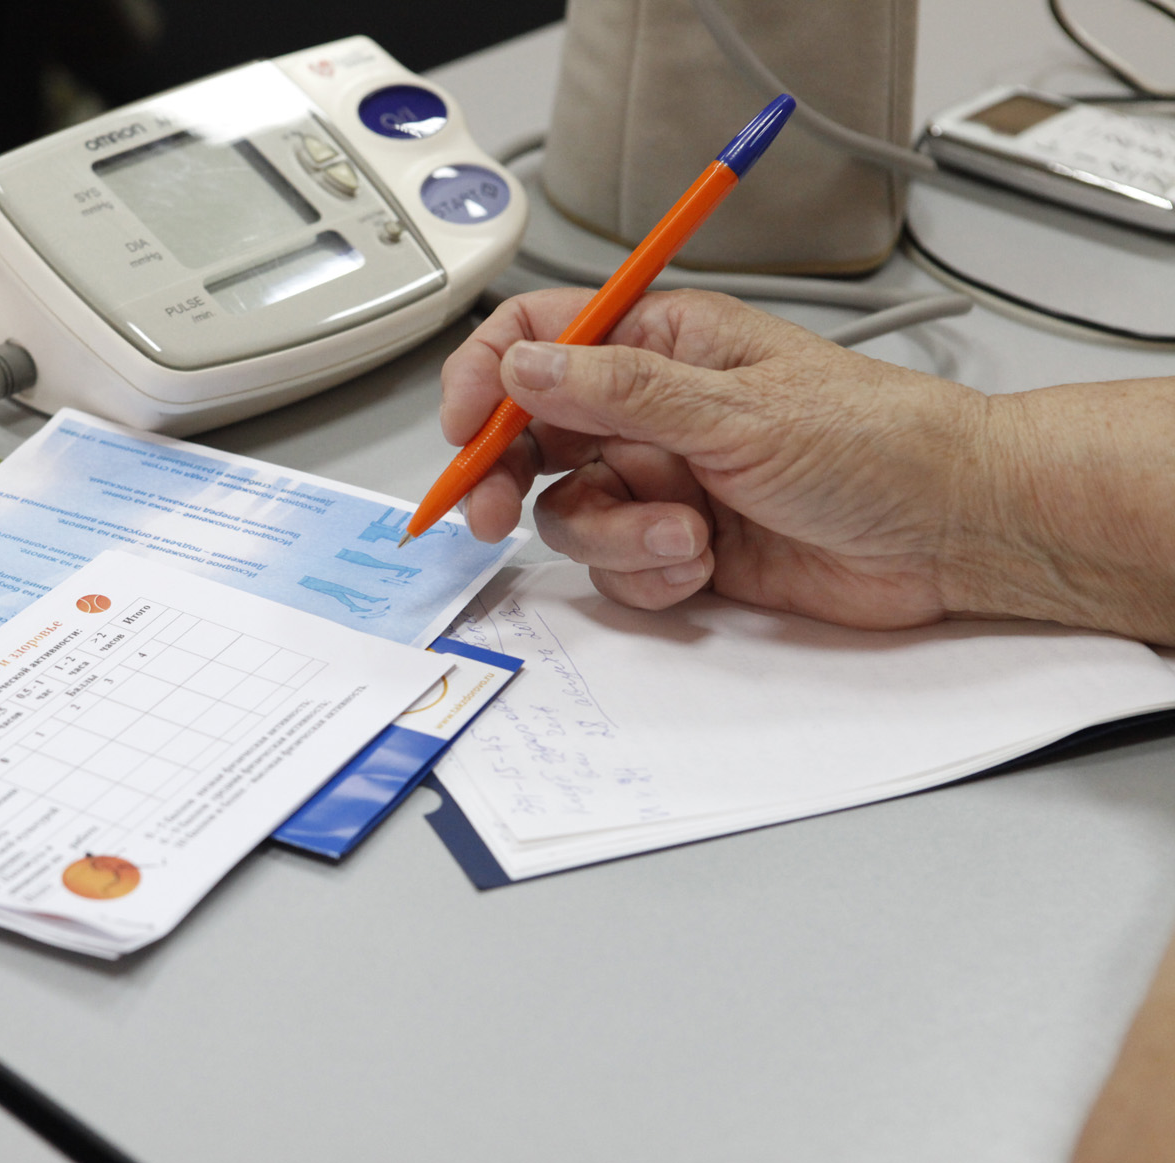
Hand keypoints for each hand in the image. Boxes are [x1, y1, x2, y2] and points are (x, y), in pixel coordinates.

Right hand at [440, 287, 990, 629]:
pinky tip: (703, 563)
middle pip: (530, 433)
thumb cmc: (878, 443)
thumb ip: (621, 391)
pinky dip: (646, 574)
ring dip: (612, 536)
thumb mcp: (740, 408)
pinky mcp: (678, 545)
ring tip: (681, 537)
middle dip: (504, 475)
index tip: (461, 428)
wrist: (951, 533)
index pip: (540, 338)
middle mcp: (651, 410)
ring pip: (569, 511)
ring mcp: (663, 479)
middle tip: (487, 511)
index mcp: (663, 345)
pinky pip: (615, 568)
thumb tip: (525, 366)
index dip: (486, 378)